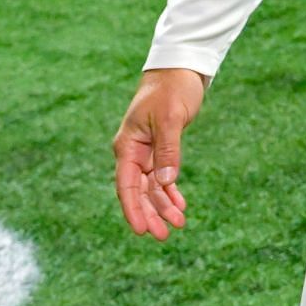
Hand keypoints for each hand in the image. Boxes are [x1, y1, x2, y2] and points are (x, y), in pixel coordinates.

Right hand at [111, 68, 206, 239]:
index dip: (133, 209)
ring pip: (151, 187)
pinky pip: (162, 177)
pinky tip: (179, 205)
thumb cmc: (171, 90)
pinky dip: (170, 191)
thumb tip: (165, 182)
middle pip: (138, 191)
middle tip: (163, 236)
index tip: (142, 230)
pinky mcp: (160, 149)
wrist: (179, 70)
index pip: (126, 185)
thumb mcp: (171, 119)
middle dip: (150, 214)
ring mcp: (146, 152)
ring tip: (178, 224)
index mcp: (128, 146)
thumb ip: (168, 150)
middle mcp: (133, 152)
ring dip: (163, 205)